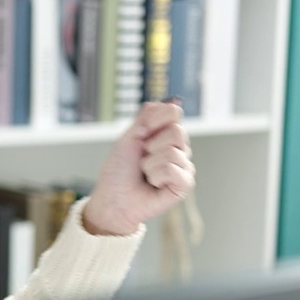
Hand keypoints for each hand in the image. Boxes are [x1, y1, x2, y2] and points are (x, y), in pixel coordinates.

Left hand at [82, 101, 195, 235]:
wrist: (113, 199)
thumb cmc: (118, 171)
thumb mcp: (129, 137)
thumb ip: (148, 116)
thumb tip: (174, 101)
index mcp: (165, 134)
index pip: (174, 113)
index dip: (155, 122)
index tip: (141, 135)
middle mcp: (177, 148)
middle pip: (177, 131)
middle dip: (151, 145)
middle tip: (142, 158)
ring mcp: (183, 166)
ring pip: (173, 152)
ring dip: (150, 164)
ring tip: (145, 174)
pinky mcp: (185, 184)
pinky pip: (174, 170)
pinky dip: (157, 176)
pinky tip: (154, 184)